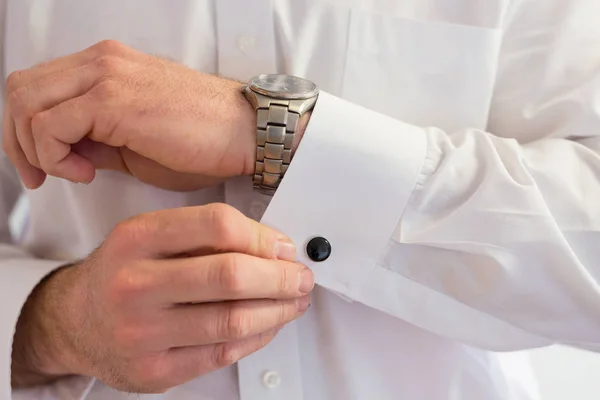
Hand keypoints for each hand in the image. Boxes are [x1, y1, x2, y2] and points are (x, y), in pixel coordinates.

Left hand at [2, 40, 259, 190]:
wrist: (245, 133)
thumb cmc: (203, 139)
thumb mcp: (134, 142)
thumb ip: (94, 140)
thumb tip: (63, 154)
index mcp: (106, 66)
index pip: (36, 86)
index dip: (24, 131)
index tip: (40, 166)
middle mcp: (101, 62)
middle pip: (20, 90)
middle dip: (18, 142)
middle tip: (41, 175)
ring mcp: (105, 76)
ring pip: (26, 105)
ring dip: (36, 151)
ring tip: (75, 173)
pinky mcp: (112, 99)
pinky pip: (49, 126)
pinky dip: (54, 156)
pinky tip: (85, 172)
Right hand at [11, 204, 312, 392]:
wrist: (77, 320)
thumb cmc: (125, 272)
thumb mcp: (151, 235)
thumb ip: (206, 234)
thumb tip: (274, 247)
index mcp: (137, 238)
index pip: (218, 225)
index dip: (263, 237)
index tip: (284, 248)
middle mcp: (135, 284)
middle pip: (230, 276)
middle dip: (281, 278)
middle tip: (301, 277)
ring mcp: (142, 332)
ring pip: (233, 320)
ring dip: (278, 310)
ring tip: (294, 301)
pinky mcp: (154, 370)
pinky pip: (224, 352)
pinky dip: (259, 336)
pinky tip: (269, 323)